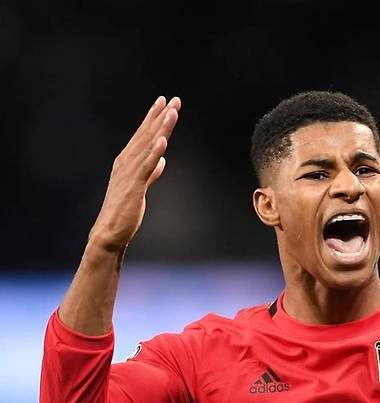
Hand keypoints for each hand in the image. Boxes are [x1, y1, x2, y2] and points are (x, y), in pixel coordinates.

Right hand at [89, 96, 180, 250]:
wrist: (110, 231)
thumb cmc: (125, 210)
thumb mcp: (140, 186)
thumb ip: (150, 172)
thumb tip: (161, 161)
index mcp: (127, 161)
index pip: (143, 135)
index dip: (154, 118)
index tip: (165, 102)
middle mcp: (126, 162)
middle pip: (146, 135)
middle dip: (160, 116)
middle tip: (173, 99)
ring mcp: (130, 173)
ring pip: (148, 146)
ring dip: (160, 128)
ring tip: (171, 112)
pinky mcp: (134, 186)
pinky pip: (146, 166)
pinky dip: (155, 152)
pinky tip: (163, 140)